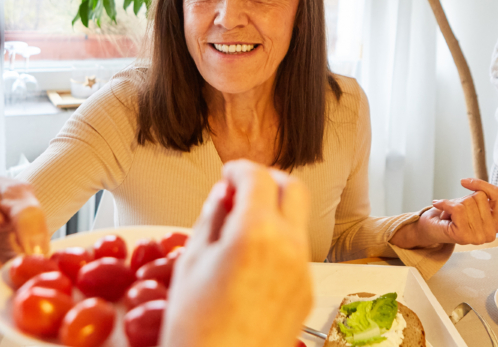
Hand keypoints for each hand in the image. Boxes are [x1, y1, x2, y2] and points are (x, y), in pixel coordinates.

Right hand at [162, 160, 312, 346]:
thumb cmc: (196, 328)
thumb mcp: (190, 263)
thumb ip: (211, 218)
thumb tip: (223, 195)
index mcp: (256, 233)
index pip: (257, 176)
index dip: (239, 168)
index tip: (227, 174)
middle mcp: (289, 247)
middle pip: (293, 188)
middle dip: (268, 181)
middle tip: (242, 190)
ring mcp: (303, 271)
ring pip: (297, 221)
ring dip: (274, 213)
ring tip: (240, 231)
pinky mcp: (307, 292)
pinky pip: (297, 253)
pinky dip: (279, 244)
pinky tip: (251, 262)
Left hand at [403, 179, 497, 246]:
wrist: (432, 225)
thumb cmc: (455, 214)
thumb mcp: (478, 201)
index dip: (481, 184)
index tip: (465, 182)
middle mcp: (492, 233)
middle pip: (480, 197)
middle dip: (464, 199)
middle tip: (456, 210)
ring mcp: (479, 237)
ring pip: (468, 203)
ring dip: (453, 203)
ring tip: (450, 213)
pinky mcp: (464, 237)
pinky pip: (458, 209)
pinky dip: (444, 203)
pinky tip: (440, 206)